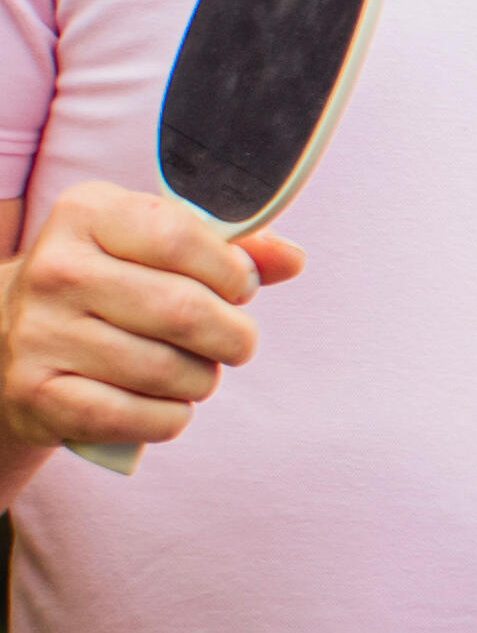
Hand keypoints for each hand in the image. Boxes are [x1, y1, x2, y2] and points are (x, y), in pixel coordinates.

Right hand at [0, 179, 294, 456]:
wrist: (9, 339)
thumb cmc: (109, 289)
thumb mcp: (154, 250)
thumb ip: (229, 251)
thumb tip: (292, 259)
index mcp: (86, 214)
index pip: (182, 237)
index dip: (232, 273)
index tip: (238, 289)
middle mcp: (55, 269)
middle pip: (186, 311)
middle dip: (232, 337)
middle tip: (231, 342)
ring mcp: (38, 334)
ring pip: (170, 371)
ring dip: (201, 380)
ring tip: (188, 371)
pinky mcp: (37, 396)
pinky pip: (141, 418)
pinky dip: (171, 418)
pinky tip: (160, 403)